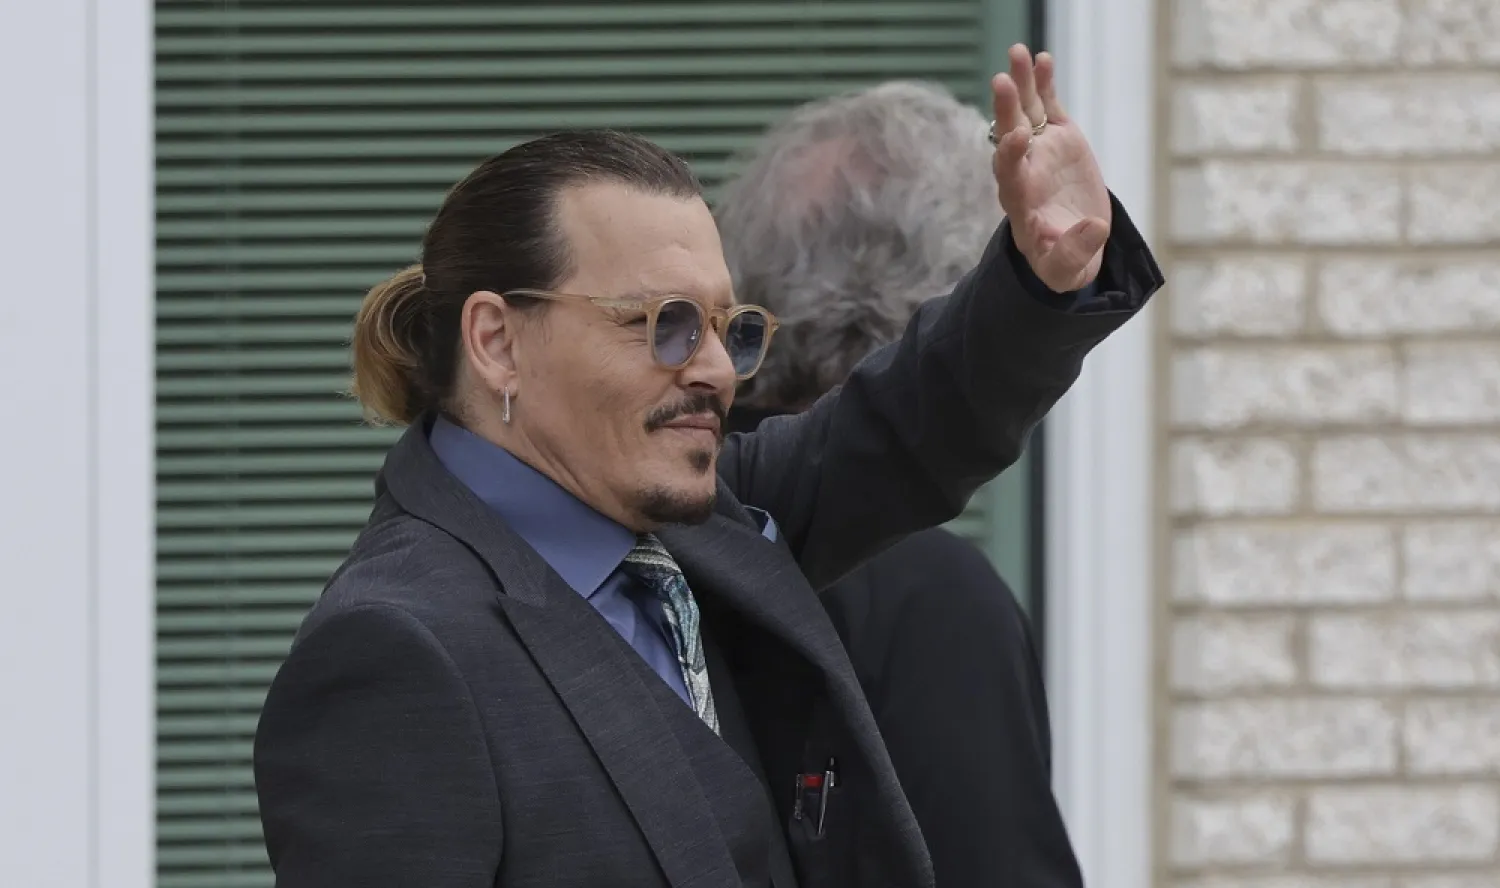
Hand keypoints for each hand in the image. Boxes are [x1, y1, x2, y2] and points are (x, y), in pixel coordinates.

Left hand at [990, 45, 1110, 292]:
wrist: (1073, 246)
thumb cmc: (1063, 264)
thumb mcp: (1066, 269)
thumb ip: (1073, 252)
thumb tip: (1092, 230)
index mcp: (1020, 204)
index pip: (1009, 178)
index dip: (1010, 157)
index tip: (1016, 137)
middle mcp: (1023, 172)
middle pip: (1008, 138)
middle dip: (1005, 111)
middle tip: (1001, 81)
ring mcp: (1039, 151)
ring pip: (1025, 114)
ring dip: (1021, 84)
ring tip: (1018, 53)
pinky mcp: (1057, 139)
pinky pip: (1046, 108)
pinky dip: (1043, 85)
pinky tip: (1042, 59)